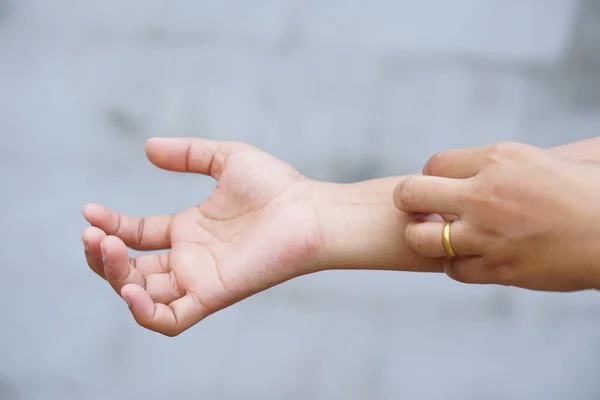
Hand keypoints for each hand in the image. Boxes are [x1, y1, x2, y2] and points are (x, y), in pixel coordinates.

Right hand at [82, 138, 322, 335]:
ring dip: (114, 277)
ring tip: (103, 247)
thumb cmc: (277, 187)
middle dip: (102, 256)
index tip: (90, 210)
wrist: (310, 211)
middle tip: (92, 235)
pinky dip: (144, 312)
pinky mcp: (213, 295)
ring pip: (142, 295)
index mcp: (189, 229)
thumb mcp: (225, 159)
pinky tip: (129, 287)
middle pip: (130, 269)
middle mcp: (189, 257)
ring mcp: (199, 278)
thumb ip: (188, 154)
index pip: (136, 235)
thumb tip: (147, 148)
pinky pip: (170, 320)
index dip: (110, 225)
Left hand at [393, 142, 599, 291]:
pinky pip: (453, 269)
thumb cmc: (587, 192)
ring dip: (424, 238)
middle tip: (418, 210)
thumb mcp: (540, 161)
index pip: (433, 163)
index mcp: (498, 159)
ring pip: (421, 239)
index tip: (438, 186)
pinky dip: (456, 265)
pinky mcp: (500, 269)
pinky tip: (470, 258)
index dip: (430, 177)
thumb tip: (472, 172)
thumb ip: (498, 167)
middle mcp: (485, 194)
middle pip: (411, 194)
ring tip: (439, 236)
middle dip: (407, 201)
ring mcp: (488, 234)